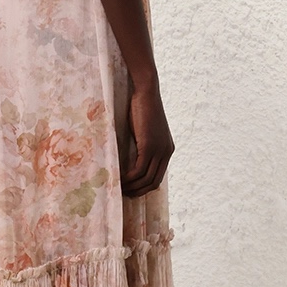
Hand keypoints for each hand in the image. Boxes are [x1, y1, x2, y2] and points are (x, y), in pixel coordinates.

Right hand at [121, 81, 174, 197]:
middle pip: (154, 182)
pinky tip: (119, 178)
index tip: (131, 190)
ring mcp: (159, 150)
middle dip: (139, 191)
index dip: (144, 187)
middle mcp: (166, 152)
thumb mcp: (144, 131)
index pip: (158, 176)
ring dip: (132, 186)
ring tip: (118, 188)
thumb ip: (142, 145)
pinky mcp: (149, 147)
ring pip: (146, 179)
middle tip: (123, 194)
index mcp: (167, 150)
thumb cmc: (140, 108)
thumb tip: (130, 158)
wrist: (145, 92)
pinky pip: (139, 170)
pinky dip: (128, 178)